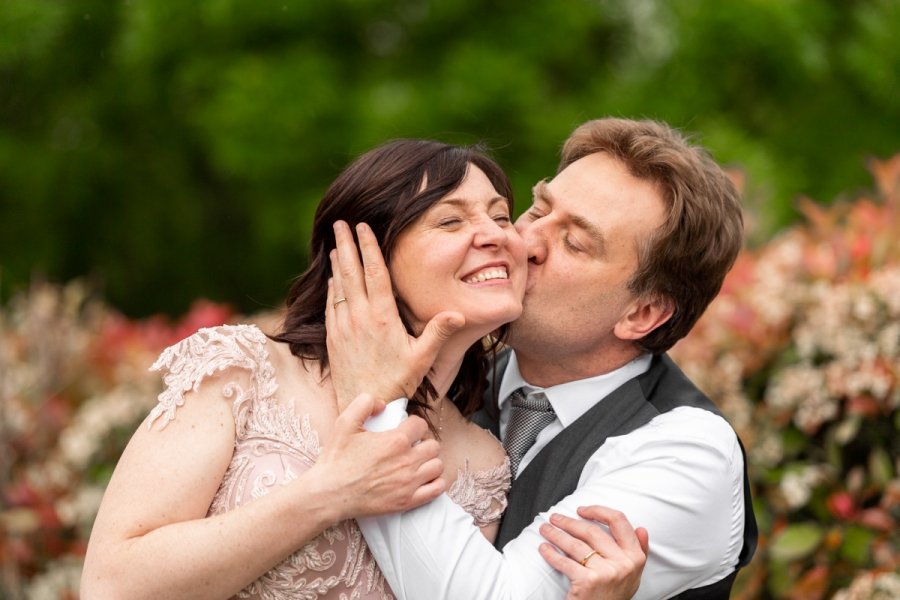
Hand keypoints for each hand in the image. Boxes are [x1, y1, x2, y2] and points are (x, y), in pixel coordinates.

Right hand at [312, 393, 445, 518]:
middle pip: (433, 445)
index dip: (413, 424)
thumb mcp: (344, 423)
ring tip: (417, 462)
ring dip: (430, 461)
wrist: (330, 494)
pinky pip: (437, 489)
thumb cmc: (336, 459)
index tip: (406, 430)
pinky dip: (435, 482)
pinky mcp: (407, 501)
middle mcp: (406, 461)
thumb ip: (364, 404)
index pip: (421, 425)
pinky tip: (424, 478)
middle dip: (423, 442)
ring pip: (437, 465)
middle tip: (411, 447)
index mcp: (395, 441)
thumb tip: (383, 405)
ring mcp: (409, 482)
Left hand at [325, 221, 464, 408]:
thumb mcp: (423, 357)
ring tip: (335, 245)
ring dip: (336, 264)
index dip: (368, 247)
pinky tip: (332, 280)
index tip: (362, 227)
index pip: (374, 273)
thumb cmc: (399, 382)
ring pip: (338, 287)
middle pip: (350, 273)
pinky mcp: (333, 339)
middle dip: (345, 245)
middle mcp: (359, 318)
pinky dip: (331, 289)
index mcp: (382, 317)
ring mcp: (343, 327)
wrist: (367, 406)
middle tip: (340, 224)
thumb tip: (457, 313)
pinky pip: (331, 306)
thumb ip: (438, 332)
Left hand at [538, 506, 648, 599]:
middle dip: (569, 522)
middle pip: (591, 531)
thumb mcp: (634, 575)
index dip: (598, 510)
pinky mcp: (588, 582)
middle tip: (555, 518)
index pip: (619, 521)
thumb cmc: (614, 595)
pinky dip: (551, 554)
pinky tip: (544, 548)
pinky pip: (565, 562)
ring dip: (556, 534)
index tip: (582, 510)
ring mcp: (606, 572)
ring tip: (546, 529)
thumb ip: (639, 551)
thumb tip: (641, 528)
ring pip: (575, 545)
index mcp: (635, 557)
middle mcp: (623, 563)